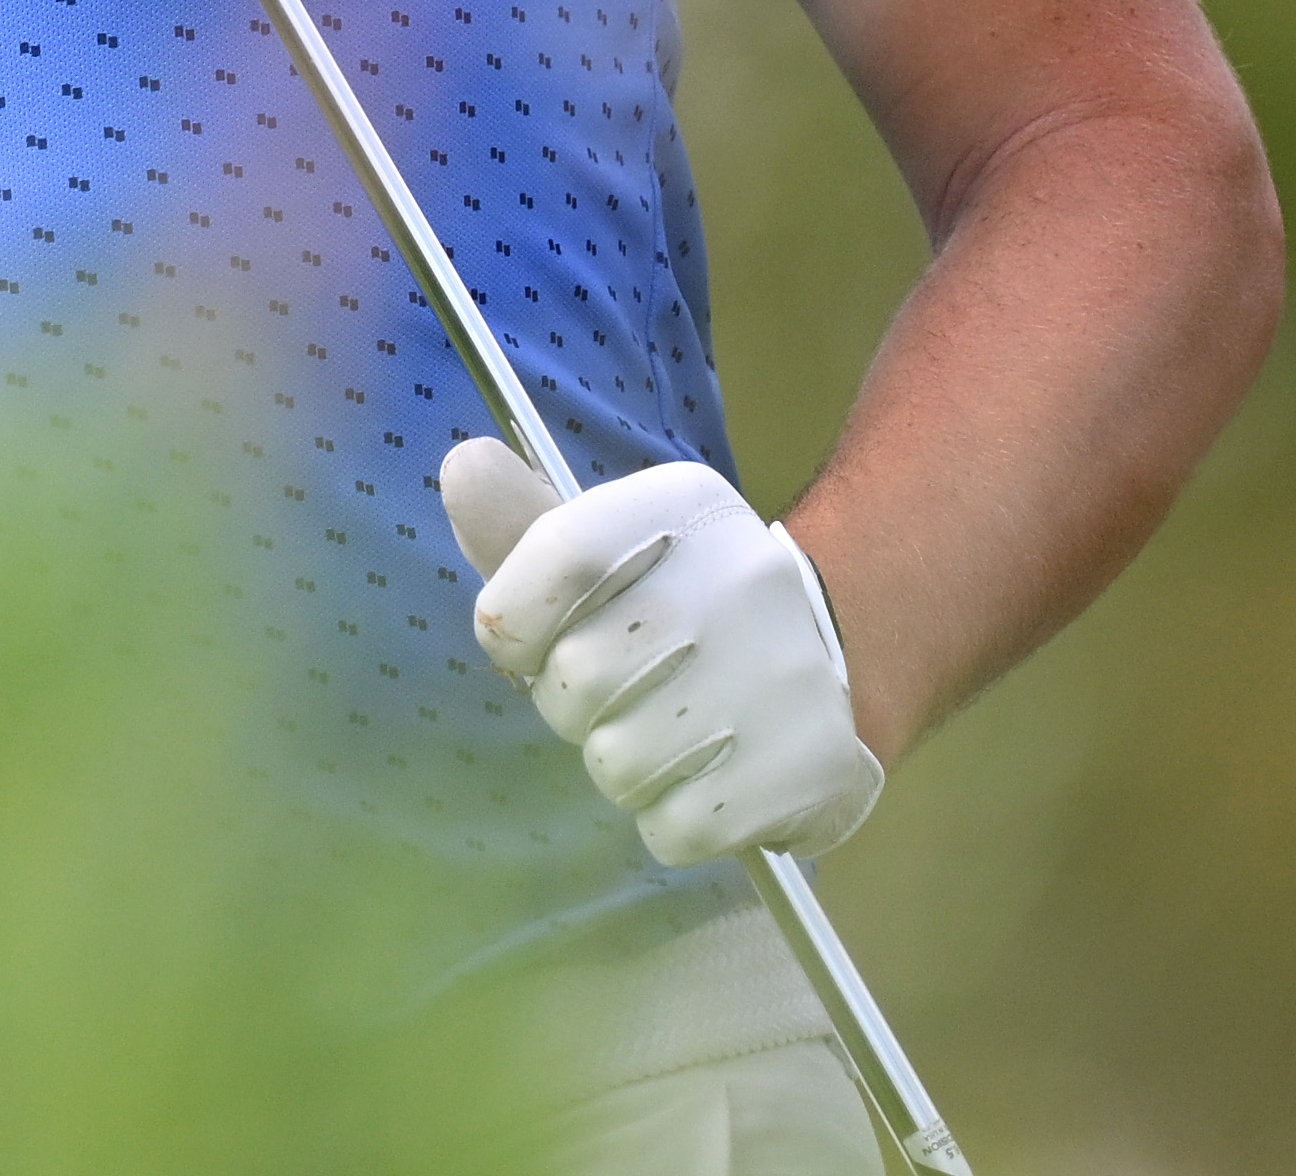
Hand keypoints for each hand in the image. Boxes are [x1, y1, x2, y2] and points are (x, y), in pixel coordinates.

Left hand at [440, 442, 883, 865]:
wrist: (832, 664)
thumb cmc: (680, 606)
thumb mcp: (610, 545)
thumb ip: (520, 524)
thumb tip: (463, 468)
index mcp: (682, 508)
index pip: (557, 556)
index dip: (518, 623)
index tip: (535, 642)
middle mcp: (739, 579)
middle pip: (576, 678)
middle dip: (578, 705)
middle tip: (626, 692)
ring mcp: (780, 675)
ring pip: (618, 764)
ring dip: (626, 765)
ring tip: (673, 732)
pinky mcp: (807, 767)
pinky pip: (674, 827)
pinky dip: (675, 819)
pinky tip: (711, 779)